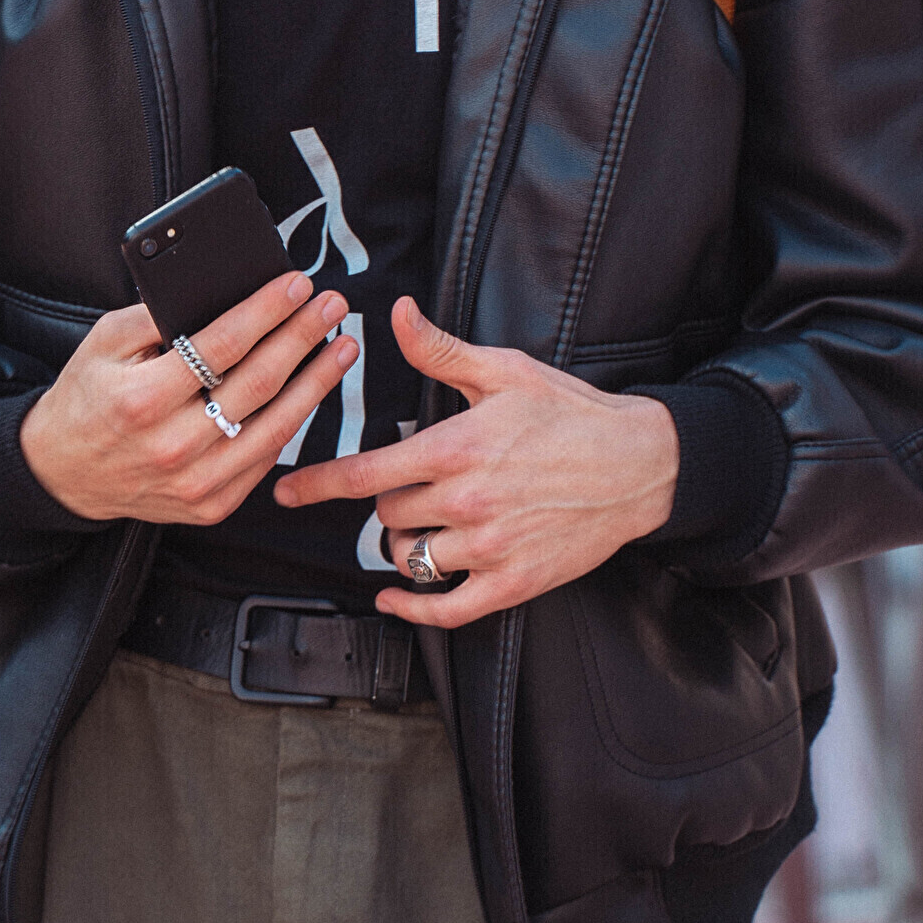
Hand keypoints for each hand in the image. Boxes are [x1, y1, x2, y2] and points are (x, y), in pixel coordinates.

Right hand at [21, 273, 356, 523]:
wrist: (63, 473)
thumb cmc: (86, 398)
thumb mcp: (103, 342)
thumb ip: (154, 316)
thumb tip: (216, 289)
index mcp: (143, 398)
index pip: (223, 345)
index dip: (267, 311)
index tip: (297, 285)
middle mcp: (173, 445)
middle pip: (258, 382)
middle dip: (303, 337)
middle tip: (333, 305)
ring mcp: (197, 481)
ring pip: (275, 425)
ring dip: (316, 382)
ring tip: (342, 347)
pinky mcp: (212, 504)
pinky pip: (265, 458)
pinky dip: (293, 421)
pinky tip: (310, 390)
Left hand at [273, 295, 678, 627]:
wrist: (637, 465)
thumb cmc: (570, 414)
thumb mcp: (504, 371)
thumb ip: (439, 350)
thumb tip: (396, 313)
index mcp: (455, 448)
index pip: (364, 474)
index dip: (316, 485)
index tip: (285, 493)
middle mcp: (465, 503)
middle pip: (386, 515)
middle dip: (389, 501)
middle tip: (413, 486)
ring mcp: (488, 549)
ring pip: (408, 558)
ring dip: (405, 543)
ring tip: (428, 522)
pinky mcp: (511, 583)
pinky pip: (444, 609)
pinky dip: (411, 607)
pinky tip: (394, 597)